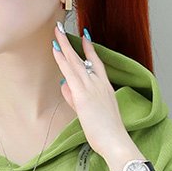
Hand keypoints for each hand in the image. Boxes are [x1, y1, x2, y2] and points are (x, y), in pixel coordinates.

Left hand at [52, 23, 131, 159]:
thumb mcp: (90, 113)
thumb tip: (64, 85)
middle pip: (83, 58)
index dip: (89, 50)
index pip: (97, 64)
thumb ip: (75, 98)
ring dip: (64, 46)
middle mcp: (99, 84)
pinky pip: (70, 72)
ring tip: (56, 32)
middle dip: (71, 43)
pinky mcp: (83, 95)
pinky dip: (63, 59)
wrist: (115, 141)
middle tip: (61, 29)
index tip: (84, 37)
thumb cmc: (106, 132)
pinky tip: (56, 49)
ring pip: (75, 62)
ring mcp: (92, 87)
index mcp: (105, 88)